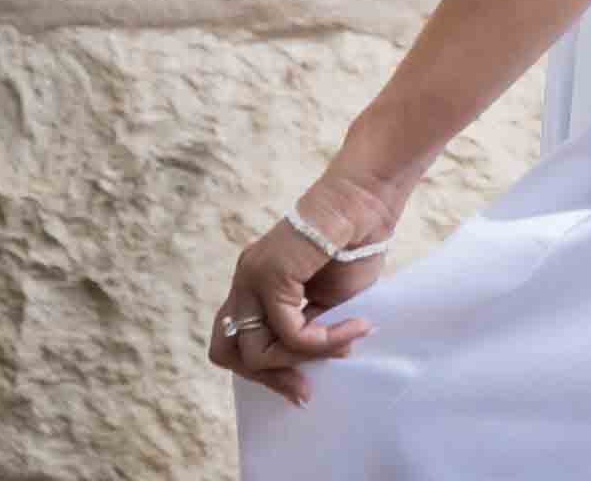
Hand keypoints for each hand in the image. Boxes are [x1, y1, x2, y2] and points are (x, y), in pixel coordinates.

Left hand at [208, 166, 406, 409]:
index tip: (303, 387)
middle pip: (225, 352)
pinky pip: (288, 332)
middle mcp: (244, 282)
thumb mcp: (329, 303)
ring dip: (301, 360)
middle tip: (304, 389)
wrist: (365, 201)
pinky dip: (321, 341)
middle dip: (266, 377)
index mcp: (255, 287)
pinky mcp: (269, 274)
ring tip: (341, 348)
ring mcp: (251, 276)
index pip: (238, 343)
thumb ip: (310, 331)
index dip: (267, 372)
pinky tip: (351, 329)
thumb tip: (308, 369)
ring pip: (253, 351)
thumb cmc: (355, 245)